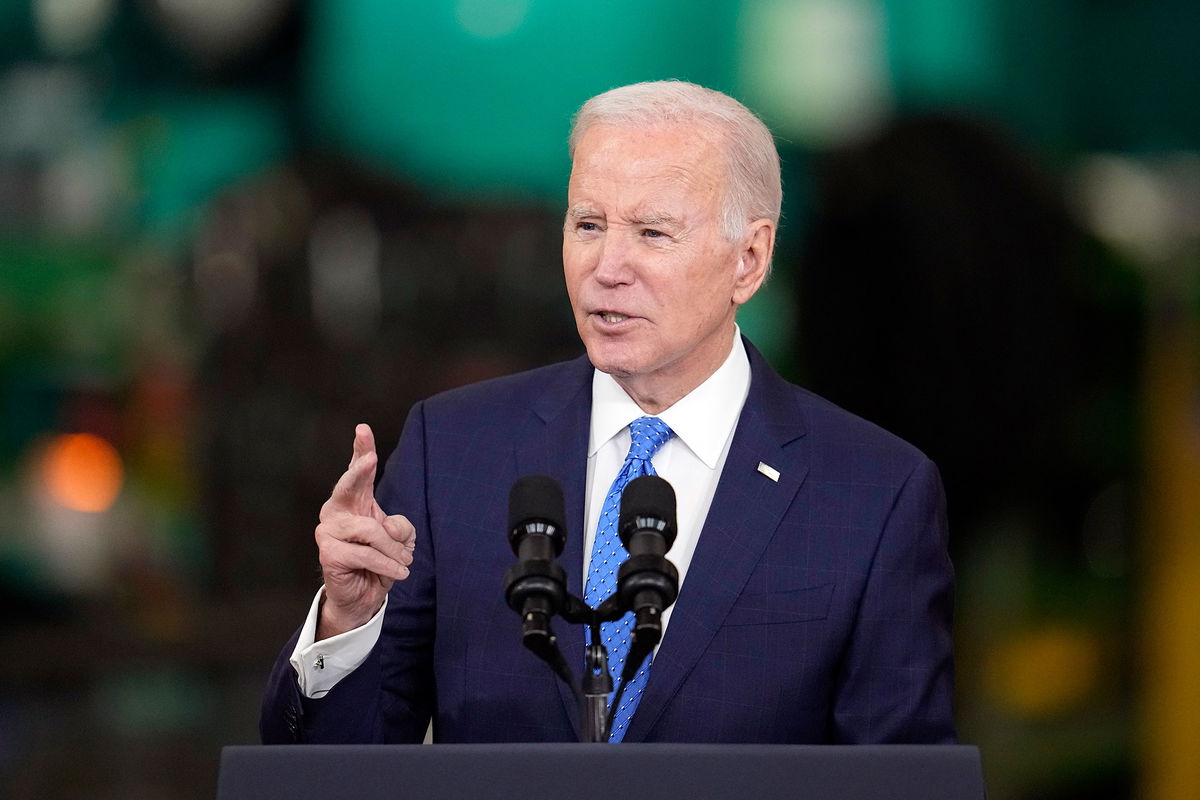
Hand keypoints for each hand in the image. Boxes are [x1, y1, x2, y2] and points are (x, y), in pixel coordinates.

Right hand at [314, 424, 415, 639]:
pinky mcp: (328, 554)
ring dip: (394, 550)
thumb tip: (387, 529)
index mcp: (356, 501)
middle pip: (349, 486)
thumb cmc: (382, 561)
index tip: (363, 429)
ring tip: (404, 562)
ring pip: (371, 531)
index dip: (360, 449)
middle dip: (360, 471)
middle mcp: (337, 511)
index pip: (359, 471)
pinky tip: (398, 573)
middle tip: (370, 458)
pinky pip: (367, 555)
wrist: (365, 596)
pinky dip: (388, 565)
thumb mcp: (401, 539)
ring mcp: (328, 531)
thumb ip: (400, 527)